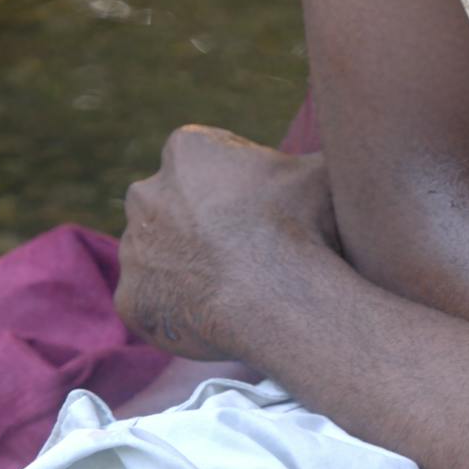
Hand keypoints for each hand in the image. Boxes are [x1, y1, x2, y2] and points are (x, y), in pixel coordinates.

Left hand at [117, 128, 337, 361]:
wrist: (281, 296)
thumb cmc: (302, 227)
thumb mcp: (322, 171)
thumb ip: (309, 158)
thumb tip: (338, 151)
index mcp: (186, 150)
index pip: (203, 162)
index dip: (234, 187)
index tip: (259, 212)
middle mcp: (146, 193)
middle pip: (171, 205)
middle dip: (197, 224)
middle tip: (242, 252)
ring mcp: (134, 249)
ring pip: (158, 256)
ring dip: (184, 267)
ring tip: (231, 290)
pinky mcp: (131, 299)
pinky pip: (153, 304)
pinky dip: (176, 312)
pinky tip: (213, 319)